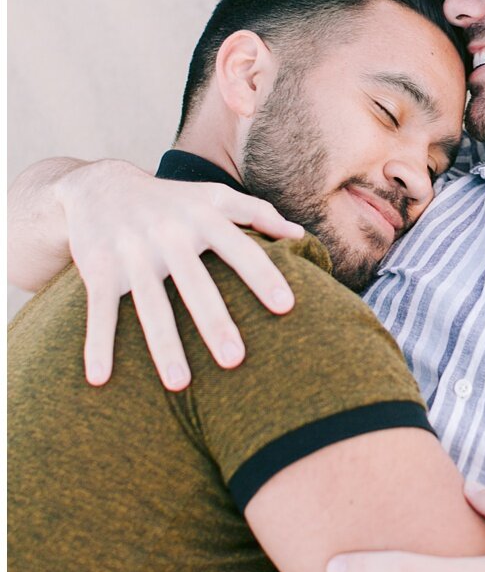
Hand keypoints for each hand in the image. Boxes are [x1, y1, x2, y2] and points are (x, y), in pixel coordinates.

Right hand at [58, 159, 302, 388]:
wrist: (100, 186)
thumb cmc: (173, 200)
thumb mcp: (214, 197)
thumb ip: (258, 213)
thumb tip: (300, 235)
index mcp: (203, 219)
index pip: (241, 251)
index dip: (263, 277)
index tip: (286, 306)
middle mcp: (169, 236)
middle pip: (196, 285)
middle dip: (214, 323)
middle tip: (236, 360)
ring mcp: (132, 254)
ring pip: (150, 305)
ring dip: (163, 346)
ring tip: (179, 385)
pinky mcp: (98, 269)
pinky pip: (99, 311)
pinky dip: (97, 344)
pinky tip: (100, 379)